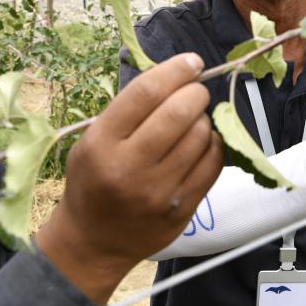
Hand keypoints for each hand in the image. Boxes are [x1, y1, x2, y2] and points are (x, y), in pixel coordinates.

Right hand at [37, 53, 223, 304]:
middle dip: (196, 92)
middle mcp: (130, 167)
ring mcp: (160, 192)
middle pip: (180, 111)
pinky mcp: (183, 209)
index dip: (176, 70)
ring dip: (204, 119)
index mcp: (101, 143)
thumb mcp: (92, 141)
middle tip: (195, 91)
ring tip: (193, 122)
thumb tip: (178, 76)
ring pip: (201, 135)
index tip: (191, 62)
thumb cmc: (92, 182)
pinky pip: (214, 164)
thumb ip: (129, 111)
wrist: (93, 243)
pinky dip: (213, 145)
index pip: (146, 92)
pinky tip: (201, 144)